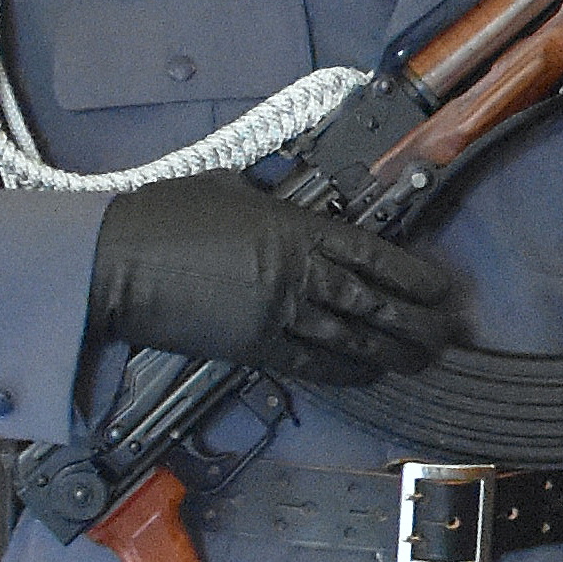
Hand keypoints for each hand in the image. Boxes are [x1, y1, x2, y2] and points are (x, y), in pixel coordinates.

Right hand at [86, 172, 458, 388]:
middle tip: (444, 333)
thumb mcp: (227, 187)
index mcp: (294, 227)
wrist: (117, 262)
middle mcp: (295, 271)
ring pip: (350, 337)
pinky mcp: (251, 345)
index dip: (413, 276)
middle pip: (373, 302)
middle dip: (415, 321)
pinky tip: (366, 374)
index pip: (372, 255)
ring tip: (418, 360)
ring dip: (390, 352)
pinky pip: (311, 363)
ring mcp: (275, 311)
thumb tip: (284, 201)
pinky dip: (344, 370)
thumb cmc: (162, 218)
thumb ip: (268, 198)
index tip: (439, 289)